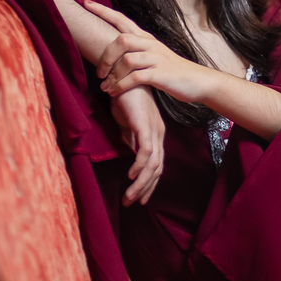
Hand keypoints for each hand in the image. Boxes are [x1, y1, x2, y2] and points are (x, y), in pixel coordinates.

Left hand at [85, 0, 216, 108]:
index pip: (122, 19)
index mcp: (146, 38)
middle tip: (99, 73)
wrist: (197, 81)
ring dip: (112, 76)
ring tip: (106, 87)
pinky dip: (121, 86)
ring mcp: (157, 58)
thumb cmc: (171, 70)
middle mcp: (151, 45)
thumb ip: (135, 50)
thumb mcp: (153, 55)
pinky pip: (135, 78)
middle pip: (121, 40)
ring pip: (126, 60)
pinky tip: (115, 92)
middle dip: (105, 57)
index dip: (103, 11)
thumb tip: (111, 50)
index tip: (86, 3)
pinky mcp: (160, 74)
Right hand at [109, 86, 165, 205]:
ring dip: (141, 184)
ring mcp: (153, 131)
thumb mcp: (126, 122)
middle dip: (145, 188)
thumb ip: (128, 136)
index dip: (149, 182)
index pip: (156, 164)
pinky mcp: (145, 127)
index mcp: (155, 134)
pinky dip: (139, 167)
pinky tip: (131, 177)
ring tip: (129, 197)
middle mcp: (157, 134)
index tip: (139, 197)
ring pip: (152, 165)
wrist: (123, 77)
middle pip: (157, 168)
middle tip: (133, 203)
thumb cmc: (124, 97)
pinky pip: (146, 152)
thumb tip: (128, 151)